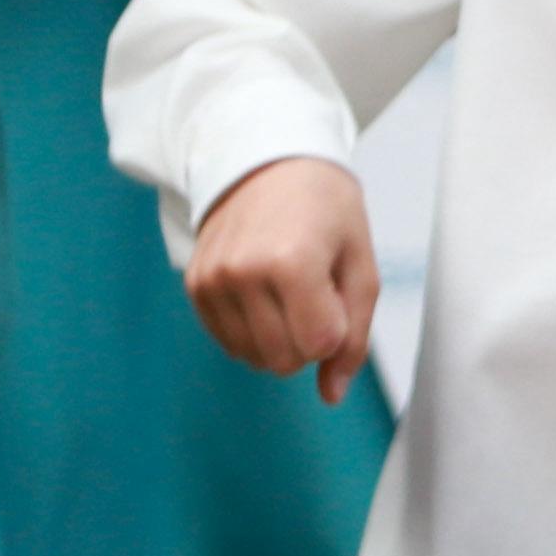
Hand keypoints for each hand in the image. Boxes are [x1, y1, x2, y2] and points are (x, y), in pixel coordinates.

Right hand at [184, 157, 379, 402]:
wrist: (268, 159)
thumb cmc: (327, 209)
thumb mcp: (361, 263)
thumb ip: (354, 335)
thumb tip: (331, 395)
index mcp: (291, 262)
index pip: (318, 346)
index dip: (336, 328)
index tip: (336, 290)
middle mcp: (243, 273)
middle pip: (284, 360)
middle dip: (309, 338)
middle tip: (315, 288)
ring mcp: (213, 280)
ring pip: (255, 358)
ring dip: (281, 337)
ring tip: (289, 285)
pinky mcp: (195, 286)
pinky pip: (230, 343)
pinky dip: (254, 330)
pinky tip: (265, 291)